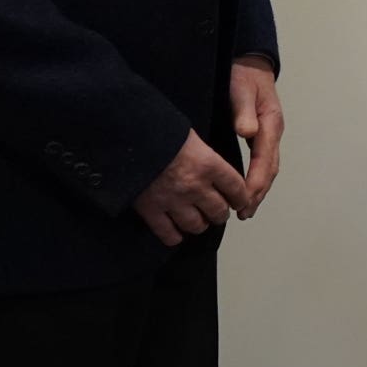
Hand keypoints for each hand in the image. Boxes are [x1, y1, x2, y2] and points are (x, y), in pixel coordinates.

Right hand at [135, 131, 253, 246]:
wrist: (126, 137)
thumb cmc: (158, 130)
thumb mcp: (190, 135)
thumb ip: (205, 155)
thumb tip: (215, 167)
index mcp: (208, 165)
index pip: (237, 189)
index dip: (241, 198)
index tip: (240, 201)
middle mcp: (194, 186)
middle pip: (219, 211)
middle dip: (220, 213)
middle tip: (217, 212)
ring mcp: (172, 200)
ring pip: (196, 225)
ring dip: (200, 224)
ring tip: (198, 220)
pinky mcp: (150, 210)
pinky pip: (168, 233)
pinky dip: (174, 236)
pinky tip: (176, 233)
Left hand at [231, 58, 283, 216]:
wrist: (250, 62)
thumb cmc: (243, 75)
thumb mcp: (241, 89)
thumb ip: (244, 110)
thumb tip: (247, 132)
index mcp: (270, 124)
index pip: (264, 160)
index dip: (254, 182)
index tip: (243, 200)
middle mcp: (273, 132)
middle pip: (270, 170)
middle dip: (258, 193)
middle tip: (243, 213)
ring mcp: (270, 134)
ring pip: (269, 168)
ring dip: (259, 189)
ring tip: (246, 208)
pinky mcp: (262, 135)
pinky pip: (263, 162)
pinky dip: (257, 179)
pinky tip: (247, 189)